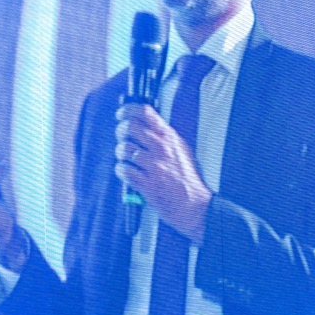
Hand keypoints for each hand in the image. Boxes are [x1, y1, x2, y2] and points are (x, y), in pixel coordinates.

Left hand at [116, 102, 212, 241]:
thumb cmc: (186, 177)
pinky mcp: (146, 183)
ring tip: (126, 159)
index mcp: (169, 137)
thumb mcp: (181, 148)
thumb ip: (164, 135)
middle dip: (120, 131)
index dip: (128, 110)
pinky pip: (123, 169)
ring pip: (123, 149)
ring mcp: (153, 165)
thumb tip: (144, 122)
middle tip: (122, 137)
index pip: (145, 112)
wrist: (193, 204)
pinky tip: (127, 172)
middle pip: (129, 127)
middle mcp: (161, 148)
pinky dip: (121, 170)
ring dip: (121, 153)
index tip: (121, 114)